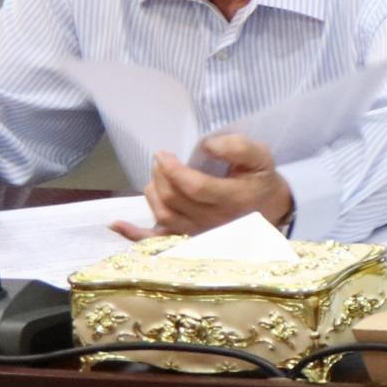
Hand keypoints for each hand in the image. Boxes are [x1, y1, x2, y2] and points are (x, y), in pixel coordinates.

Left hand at [146, 134, 291, 234]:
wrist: (271, 210)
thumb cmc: (261, 181)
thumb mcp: (260, 158)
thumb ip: (237, 147)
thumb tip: (207, 146)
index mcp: (232, 199)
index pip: (194, 187)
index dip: (173, 170)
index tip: (164, 154)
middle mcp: (215, 221)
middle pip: (174, 199)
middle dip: (161, 176)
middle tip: (163, 161)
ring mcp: (199, 233)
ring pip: (163, 214)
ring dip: (154, 192)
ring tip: (159, 176)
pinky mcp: (189, 240)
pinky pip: (158, 241)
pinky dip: (134, 234)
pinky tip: (116, 224)